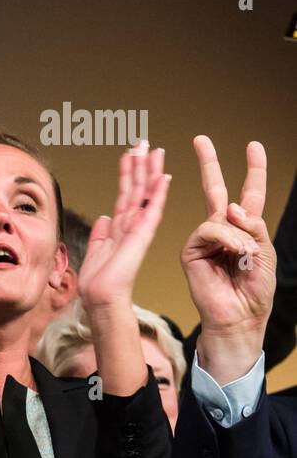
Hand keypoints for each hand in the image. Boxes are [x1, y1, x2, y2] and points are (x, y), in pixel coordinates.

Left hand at [78, 142, 170, 309]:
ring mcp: (138, 230)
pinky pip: (151, 211)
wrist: (101, 298)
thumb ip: (100, 234)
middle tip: (145, 142)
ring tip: (154, 150)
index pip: (125, 195)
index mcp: (119, 228)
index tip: (130, 154)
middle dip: (141, 165)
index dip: (128, 174)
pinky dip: (157, 194)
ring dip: (149, 172)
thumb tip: (103, 218)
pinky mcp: (141, 237)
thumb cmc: (98, 281)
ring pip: (144, 194)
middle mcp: (130, 226)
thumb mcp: (95, 250)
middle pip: (137, 189)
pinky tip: (163, 177)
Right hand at [182, 136, 275, 380]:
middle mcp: (222, 231)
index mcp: (245, 230)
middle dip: (209, 163)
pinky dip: (226, 239)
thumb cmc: (255, 292)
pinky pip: (209, 231)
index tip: (254, 147)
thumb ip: (252, 226)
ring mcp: (205, 240)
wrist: (239, 318)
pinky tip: (234, 253)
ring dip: (238, 234)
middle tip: (200, 139)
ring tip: (245, 255)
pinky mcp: (191, 250)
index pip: (249, 194)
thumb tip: (230, 206)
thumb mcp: (266, 253)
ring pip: (220, 216)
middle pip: (216, 190)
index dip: (254, 170)